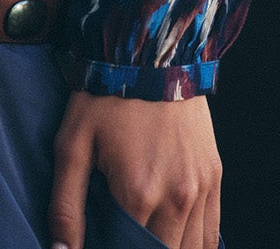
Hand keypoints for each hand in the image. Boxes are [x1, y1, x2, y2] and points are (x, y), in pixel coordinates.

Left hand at [48, 90, 220, 248]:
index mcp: (139, 195)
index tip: (102, 242)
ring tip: (141, 237)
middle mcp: (178, 199)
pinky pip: (210, 232)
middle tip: (118, 237)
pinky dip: (192, 242)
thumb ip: (66, 205)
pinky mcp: (214, 177)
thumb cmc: (104, 96)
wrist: (148, 50)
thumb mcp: (71, 144)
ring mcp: (201, 189)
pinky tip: (171, 236)